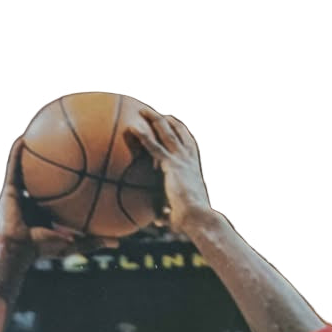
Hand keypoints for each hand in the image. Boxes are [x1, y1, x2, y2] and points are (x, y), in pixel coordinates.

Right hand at [0, 138, 118, 256]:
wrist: (17, 251)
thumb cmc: (42, 250)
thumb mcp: (73, 244)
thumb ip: (93, 241)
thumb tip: (117, 243)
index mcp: (44, 210)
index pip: (56, 190)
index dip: (65, 178)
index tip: (79, 163)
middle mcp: (31, 199)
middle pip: (41, 175)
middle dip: (47, 159)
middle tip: (60, 140)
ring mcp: (18, 194)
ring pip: (24, 167)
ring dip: (29, 150)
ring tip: (37, 130)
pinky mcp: (8, 190)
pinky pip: (12, 167)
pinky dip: (16, 153)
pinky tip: (23, 138)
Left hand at [126, 111, 212, 232]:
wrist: (198, 218)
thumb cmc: (191, 221)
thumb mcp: (179, 213)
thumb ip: (167, 212)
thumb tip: (159, 220)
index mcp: (195, 168)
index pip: (189, 144)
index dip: (181, 131)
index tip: (173, 123)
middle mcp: (190, 160)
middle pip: (179, 132)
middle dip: (167, 121)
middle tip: (154, 112)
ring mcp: (181, 160)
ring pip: (166, 133)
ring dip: (154, 120)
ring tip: (142, 110)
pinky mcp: (171, 165)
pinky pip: (154, 147)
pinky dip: (143, 136)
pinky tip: (132, 128)